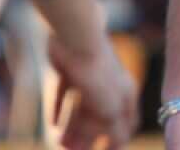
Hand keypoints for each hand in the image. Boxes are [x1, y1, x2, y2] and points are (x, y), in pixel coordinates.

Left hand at [49, 34, 138, 148]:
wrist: (76, 41)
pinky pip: (66, 93)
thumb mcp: (110, 111)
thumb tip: (120, 145)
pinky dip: (60, 108)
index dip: (118, 142)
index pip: (127, 125)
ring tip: (59, 142)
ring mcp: (90, 77)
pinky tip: (52, 122)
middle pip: (101, 118)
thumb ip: (113, 131)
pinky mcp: (70, 70)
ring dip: (73, 127)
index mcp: (126, 95)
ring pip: (82, 107)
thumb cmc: (99, 77)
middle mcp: (111, 86)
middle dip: (88, 138)